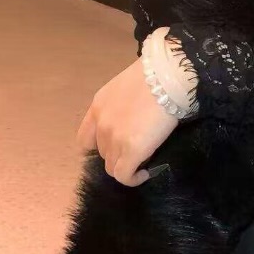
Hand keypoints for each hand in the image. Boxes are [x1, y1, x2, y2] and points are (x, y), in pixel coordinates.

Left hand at [77, 61, 178, 186]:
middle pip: (102, 153)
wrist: (168, 77)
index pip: (85, 139)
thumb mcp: (127, 87)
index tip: (115, 145)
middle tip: (137, 148)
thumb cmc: (155, 75)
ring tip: (144, 160)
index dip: (98, 146)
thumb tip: (132, 118)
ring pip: (112, 167)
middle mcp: (101, 125)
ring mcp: (114, 140)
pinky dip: (133, 179)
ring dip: (126, 165)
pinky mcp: (131, 152)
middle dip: (118, 153)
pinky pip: (124, 176)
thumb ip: (121, 105)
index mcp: (98, 107)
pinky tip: (145, 174)